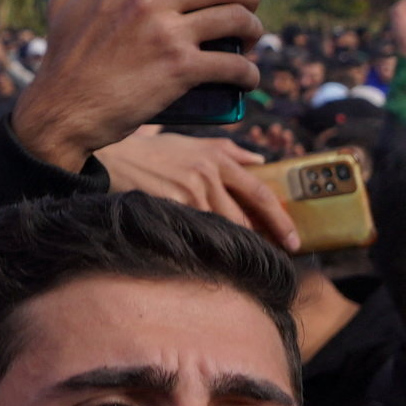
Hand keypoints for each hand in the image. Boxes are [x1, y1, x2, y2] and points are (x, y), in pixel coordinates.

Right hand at [13, 0, 260, 171]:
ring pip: (236, 19)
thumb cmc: (63, 57)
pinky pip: (233, 64)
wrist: (62, 111)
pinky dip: (248, 73)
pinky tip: (247, 77)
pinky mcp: (180, 70)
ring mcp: (167, 34)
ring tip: (249, 40)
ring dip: (253, 30)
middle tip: (249, 6)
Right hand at [93, 131, 299, 251]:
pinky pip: (194, 233)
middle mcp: (207, 174)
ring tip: (234, 262)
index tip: (294, 242)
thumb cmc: (153, 152)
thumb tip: (261, 162)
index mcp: (218, 158)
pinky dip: (202, 246)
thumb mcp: (193, 143)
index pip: (260, 194)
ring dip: (228, 248)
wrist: (111, 156)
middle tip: (268, 261)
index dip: (280, 220)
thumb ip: (230, 152)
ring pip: (220, 230)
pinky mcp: (169, 204)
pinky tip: (202, 256)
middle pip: (243, 219)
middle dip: (258, 242)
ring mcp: (188, 191)